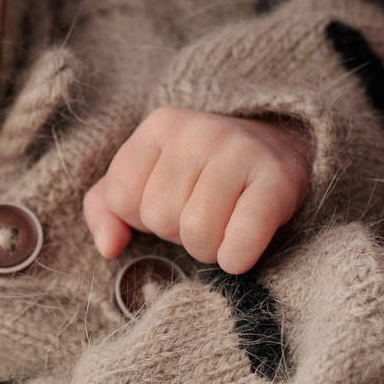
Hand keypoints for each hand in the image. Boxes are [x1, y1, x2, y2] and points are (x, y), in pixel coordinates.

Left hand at [85, 107, 311, 273]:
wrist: (278, 152)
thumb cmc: (200, 177)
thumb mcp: (144, 180)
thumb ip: (104, 208)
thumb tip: (109, 246)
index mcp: (160, 126)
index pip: (120, 196)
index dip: (141, 216)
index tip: (170, 204)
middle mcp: (200, 130)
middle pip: (158, 216)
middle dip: (177, 232)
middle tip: (202, 217)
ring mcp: (240, 150)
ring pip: (196, 230)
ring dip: (208, 248)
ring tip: (222, 229)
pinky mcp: (277, 179)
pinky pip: (242, 236)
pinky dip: (236, 257)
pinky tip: (239, 253)